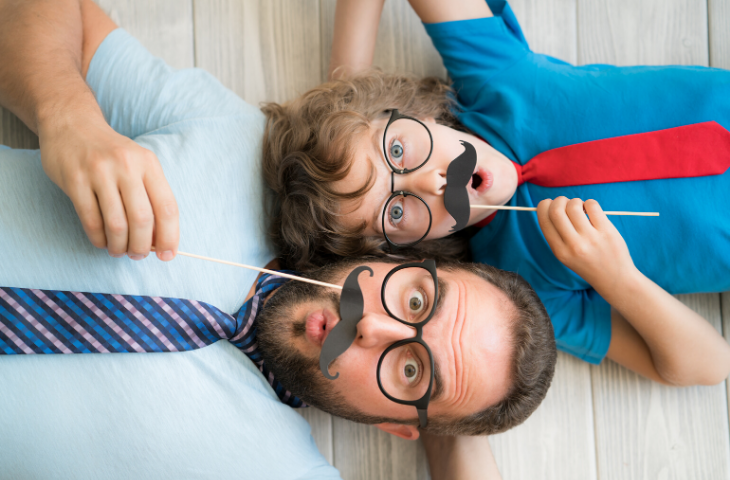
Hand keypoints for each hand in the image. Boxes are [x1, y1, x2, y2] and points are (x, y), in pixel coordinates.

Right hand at [38, 114, 178, 260]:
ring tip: (119, 251)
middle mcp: (127, 166)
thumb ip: (150, 197)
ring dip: (119, 246)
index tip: (168, 255)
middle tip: (138, 255)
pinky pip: (90, 220)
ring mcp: (99, 172)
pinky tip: (102, 241)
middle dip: (142, 246)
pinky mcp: (74, 179)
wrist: (72, 123)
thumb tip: (160, 240)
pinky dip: (98, 238)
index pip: (167, 207)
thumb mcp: (139, 164)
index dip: (170, 236)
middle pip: (142, 219)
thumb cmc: (112, 153)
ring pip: (116, 224)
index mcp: (149, 164)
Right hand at [537, 197, 634, 292]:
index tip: (549, 204)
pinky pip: (592, 205)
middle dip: (559, 200)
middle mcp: (573, 245)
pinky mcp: (607, 231)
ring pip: (574, 206)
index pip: (544, 220)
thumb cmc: (588, 264)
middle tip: (565, 203)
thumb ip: (557, 235)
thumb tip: (550, 206)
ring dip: (575, 201)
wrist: (615, 279)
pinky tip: (591, 211)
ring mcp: (591, 238)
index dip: (544, 206)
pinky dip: (589, 203)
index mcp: (560, 251)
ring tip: (580, 208)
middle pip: (556, 210)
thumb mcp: (566, 256)